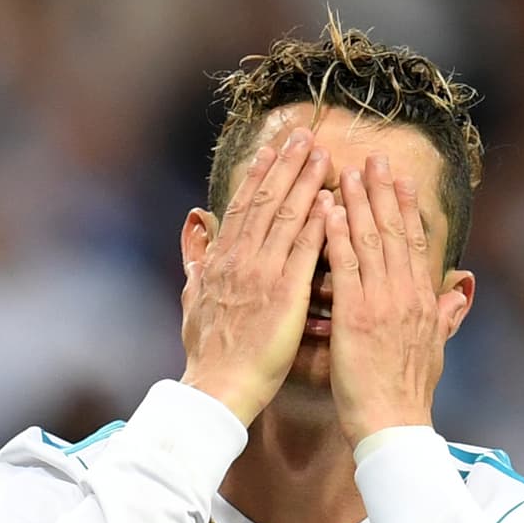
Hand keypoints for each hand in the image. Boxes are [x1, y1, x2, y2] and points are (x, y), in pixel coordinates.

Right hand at [180, 128, 331, 425]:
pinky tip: (331, 202)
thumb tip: (192, 231)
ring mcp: (262, 275)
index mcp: (221, 261)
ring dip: (305, 183)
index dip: (258, 176)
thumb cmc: (208, 352)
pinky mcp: (283, 295)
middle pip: (265, 201)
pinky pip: (303, 251)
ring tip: (322, 155)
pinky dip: (317, 224)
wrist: (218, 386)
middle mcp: (240, 261)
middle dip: (285, 166)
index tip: (272, 150)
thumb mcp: (192, 299)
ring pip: (285, 217)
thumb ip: (195, 261)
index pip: (242, 207)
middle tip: (303, 136)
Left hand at [325, 154, 468, 446]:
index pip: (412, 243)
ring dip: (356, 204)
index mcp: (421, 301)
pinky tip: (326, 211)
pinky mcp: (356, 317)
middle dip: (381, 192)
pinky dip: (336, 236)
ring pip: (368, 242)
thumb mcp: (436, 347)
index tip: (397, 178)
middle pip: (392, 232)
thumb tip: (464, 287)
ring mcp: (381, 304)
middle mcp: (404, 295)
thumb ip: (448, 313)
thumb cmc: (407, 393)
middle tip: (372, 158)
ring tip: (346, 172)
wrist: (393, 424)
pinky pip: (345, 268)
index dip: (404, 208)